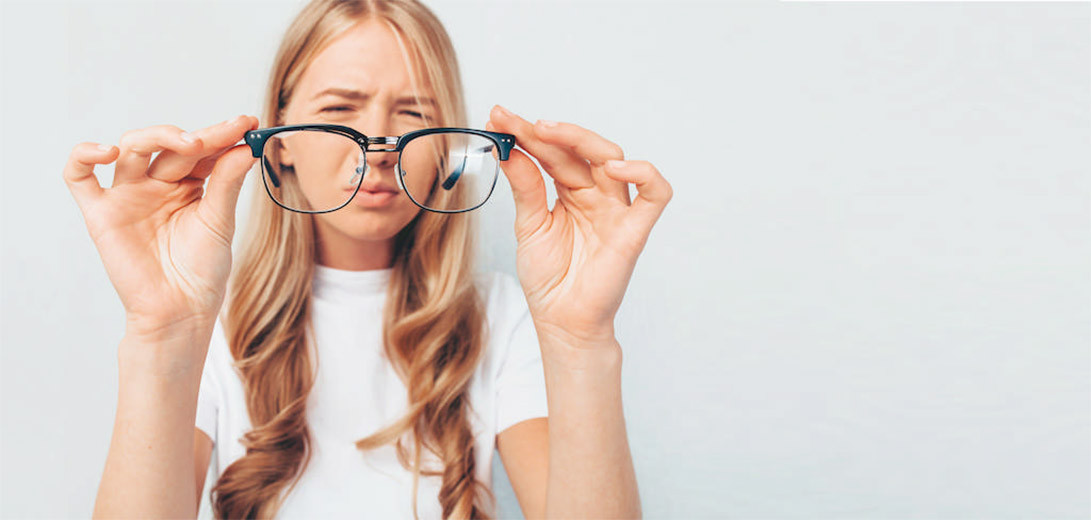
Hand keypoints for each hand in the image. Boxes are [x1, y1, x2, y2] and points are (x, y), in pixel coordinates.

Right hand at [63, 115, 259, 337]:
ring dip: (156, 136)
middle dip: (198, 135)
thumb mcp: (219, 222)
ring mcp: (128, 195)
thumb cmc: (202, 270)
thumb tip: (245, 147)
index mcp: (190, 185)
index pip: (203, 150)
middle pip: (170, 145)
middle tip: (223, 135)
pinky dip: (85, 156)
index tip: (248, 122)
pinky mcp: (101, 212)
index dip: (224, 134)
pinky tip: (109, 151)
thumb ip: (227, 183)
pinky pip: (79, 176)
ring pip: (132, 148)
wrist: (179, 310)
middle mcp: (157, 184)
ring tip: (188, 143)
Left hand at [486, 105, 672, 345]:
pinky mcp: (635, 229)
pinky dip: (643, 173)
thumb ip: (524, 186)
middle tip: (516, 122)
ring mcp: (617, 209)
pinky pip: (656, 193)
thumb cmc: (549, 278)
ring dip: (581, 139)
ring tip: (546, 132)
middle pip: (580, 150)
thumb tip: (507, 148)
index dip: (526, 134)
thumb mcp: (529, 225)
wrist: (561, 321)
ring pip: (614, 158)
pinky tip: (612, 166)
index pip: (553, 153)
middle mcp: (596, 195)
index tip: (498, 118)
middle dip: (547, 132)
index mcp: (571, 192)